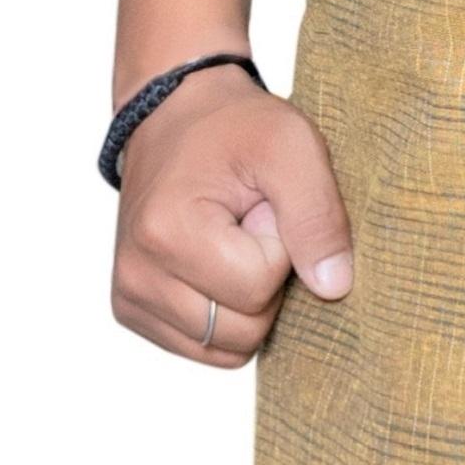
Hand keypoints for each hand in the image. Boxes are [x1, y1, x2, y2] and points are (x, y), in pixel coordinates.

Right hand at [111, 67, 352, 370]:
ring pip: (227, 349)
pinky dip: (226, 313)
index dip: (279, 247)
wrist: (175, 115)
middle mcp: (136, 275)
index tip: (261, 205)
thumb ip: (319, 216)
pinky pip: (206, 347)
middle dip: (264, 279)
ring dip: (247, 300)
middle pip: (243, 331)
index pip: (257, 288)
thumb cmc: (233, 126)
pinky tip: (217, 263)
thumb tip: (333, 288)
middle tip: (248, 223)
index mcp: (166, 233)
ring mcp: (130, 297)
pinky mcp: (134, 309)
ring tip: (232, 241)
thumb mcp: (292, 147)